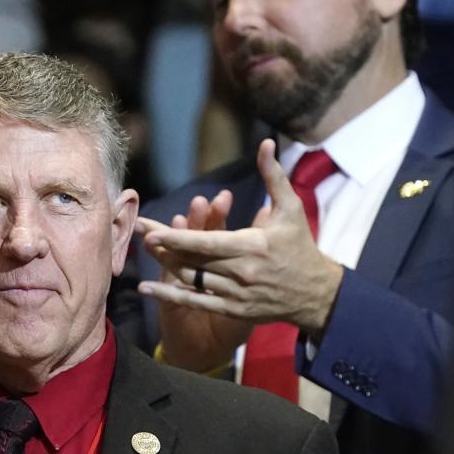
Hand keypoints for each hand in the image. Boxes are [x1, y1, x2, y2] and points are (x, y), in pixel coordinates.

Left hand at [138, 139, 343, 337]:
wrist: (316, 295)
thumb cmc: (301, 247)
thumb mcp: (291, 209)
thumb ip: (273, 176)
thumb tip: (265, 143)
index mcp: (253, 246)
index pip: (207, 243)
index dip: (177, 238)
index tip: (153, 232)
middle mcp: (242, 272)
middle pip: (193, 260)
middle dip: (164, 248)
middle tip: (137, 234)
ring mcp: (236, 294)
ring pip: (191, 280)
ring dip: (165, 266)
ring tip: (145, 252)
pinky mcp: (233, 310)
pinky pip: (195, 302)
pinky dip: (168, 296)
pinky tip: (146, 288)